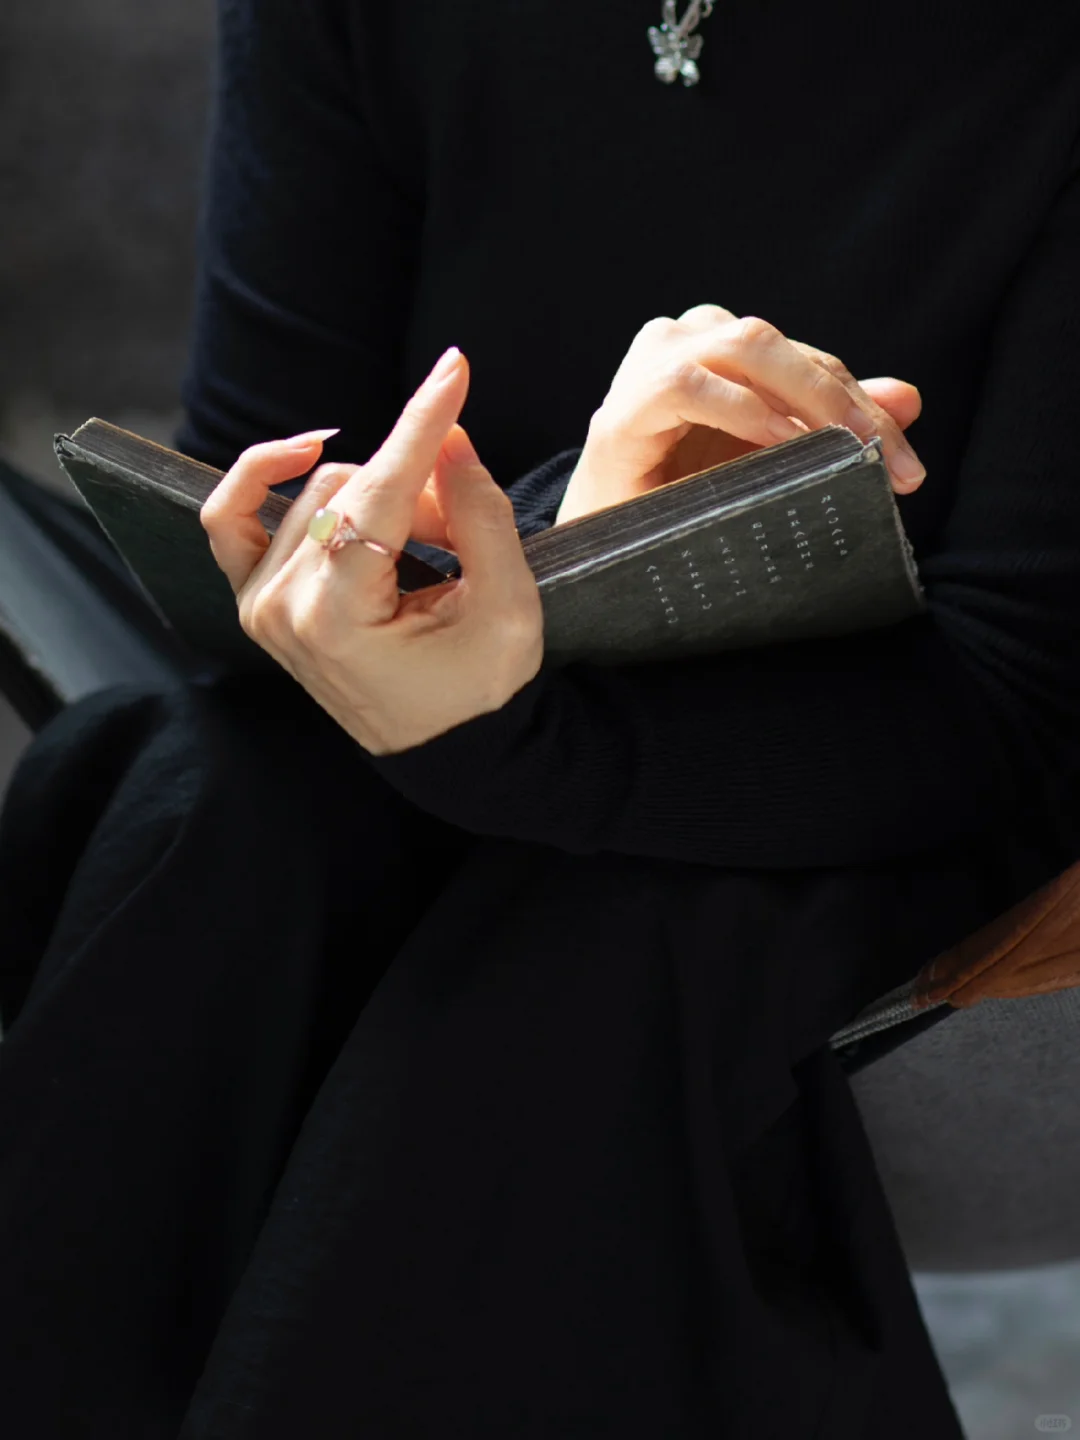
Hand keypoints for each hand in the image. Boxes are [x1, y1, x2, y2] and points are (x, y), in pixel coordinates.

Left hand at [199, 349, 544, 754]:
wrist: (444, 746)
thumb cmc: (480, 688)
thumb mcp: (507, 609)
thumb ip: (483, 517)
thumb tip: (452, 437)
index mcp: (339, 624)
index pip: (377, 498)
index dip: (421, 428)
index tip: (454, 370)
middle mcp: (282, 610)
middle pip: (353, 489)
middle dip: (421, 490)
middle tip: (465, 528)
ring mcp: (259, 604)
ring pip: (318, 491)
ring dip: (381, 496)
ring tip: (427, 543)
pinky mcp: (253, 597)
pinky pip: (231, 513)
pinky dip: (263, 472)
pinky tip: (308, 449)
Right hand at [555, 304, 925, 525]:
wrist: (603, 558)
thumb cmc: (682, 504)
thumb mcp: (768, 463)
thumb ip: (830, 426)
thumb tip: (912, 398)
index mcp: (719, 345)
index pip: (806, 360)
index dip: (863, 405)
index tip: (907, 467)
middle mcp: (683, 339)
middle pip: (781, 346)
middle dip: (846, 402)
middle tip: (889, 464)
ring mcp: (647, 366)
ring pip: (744, 346)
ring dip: (806, 398)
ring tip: (844, 449)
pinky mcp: (620, 411)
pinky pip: (687, 385)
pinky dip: (739, 409)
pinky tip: (777, 441)